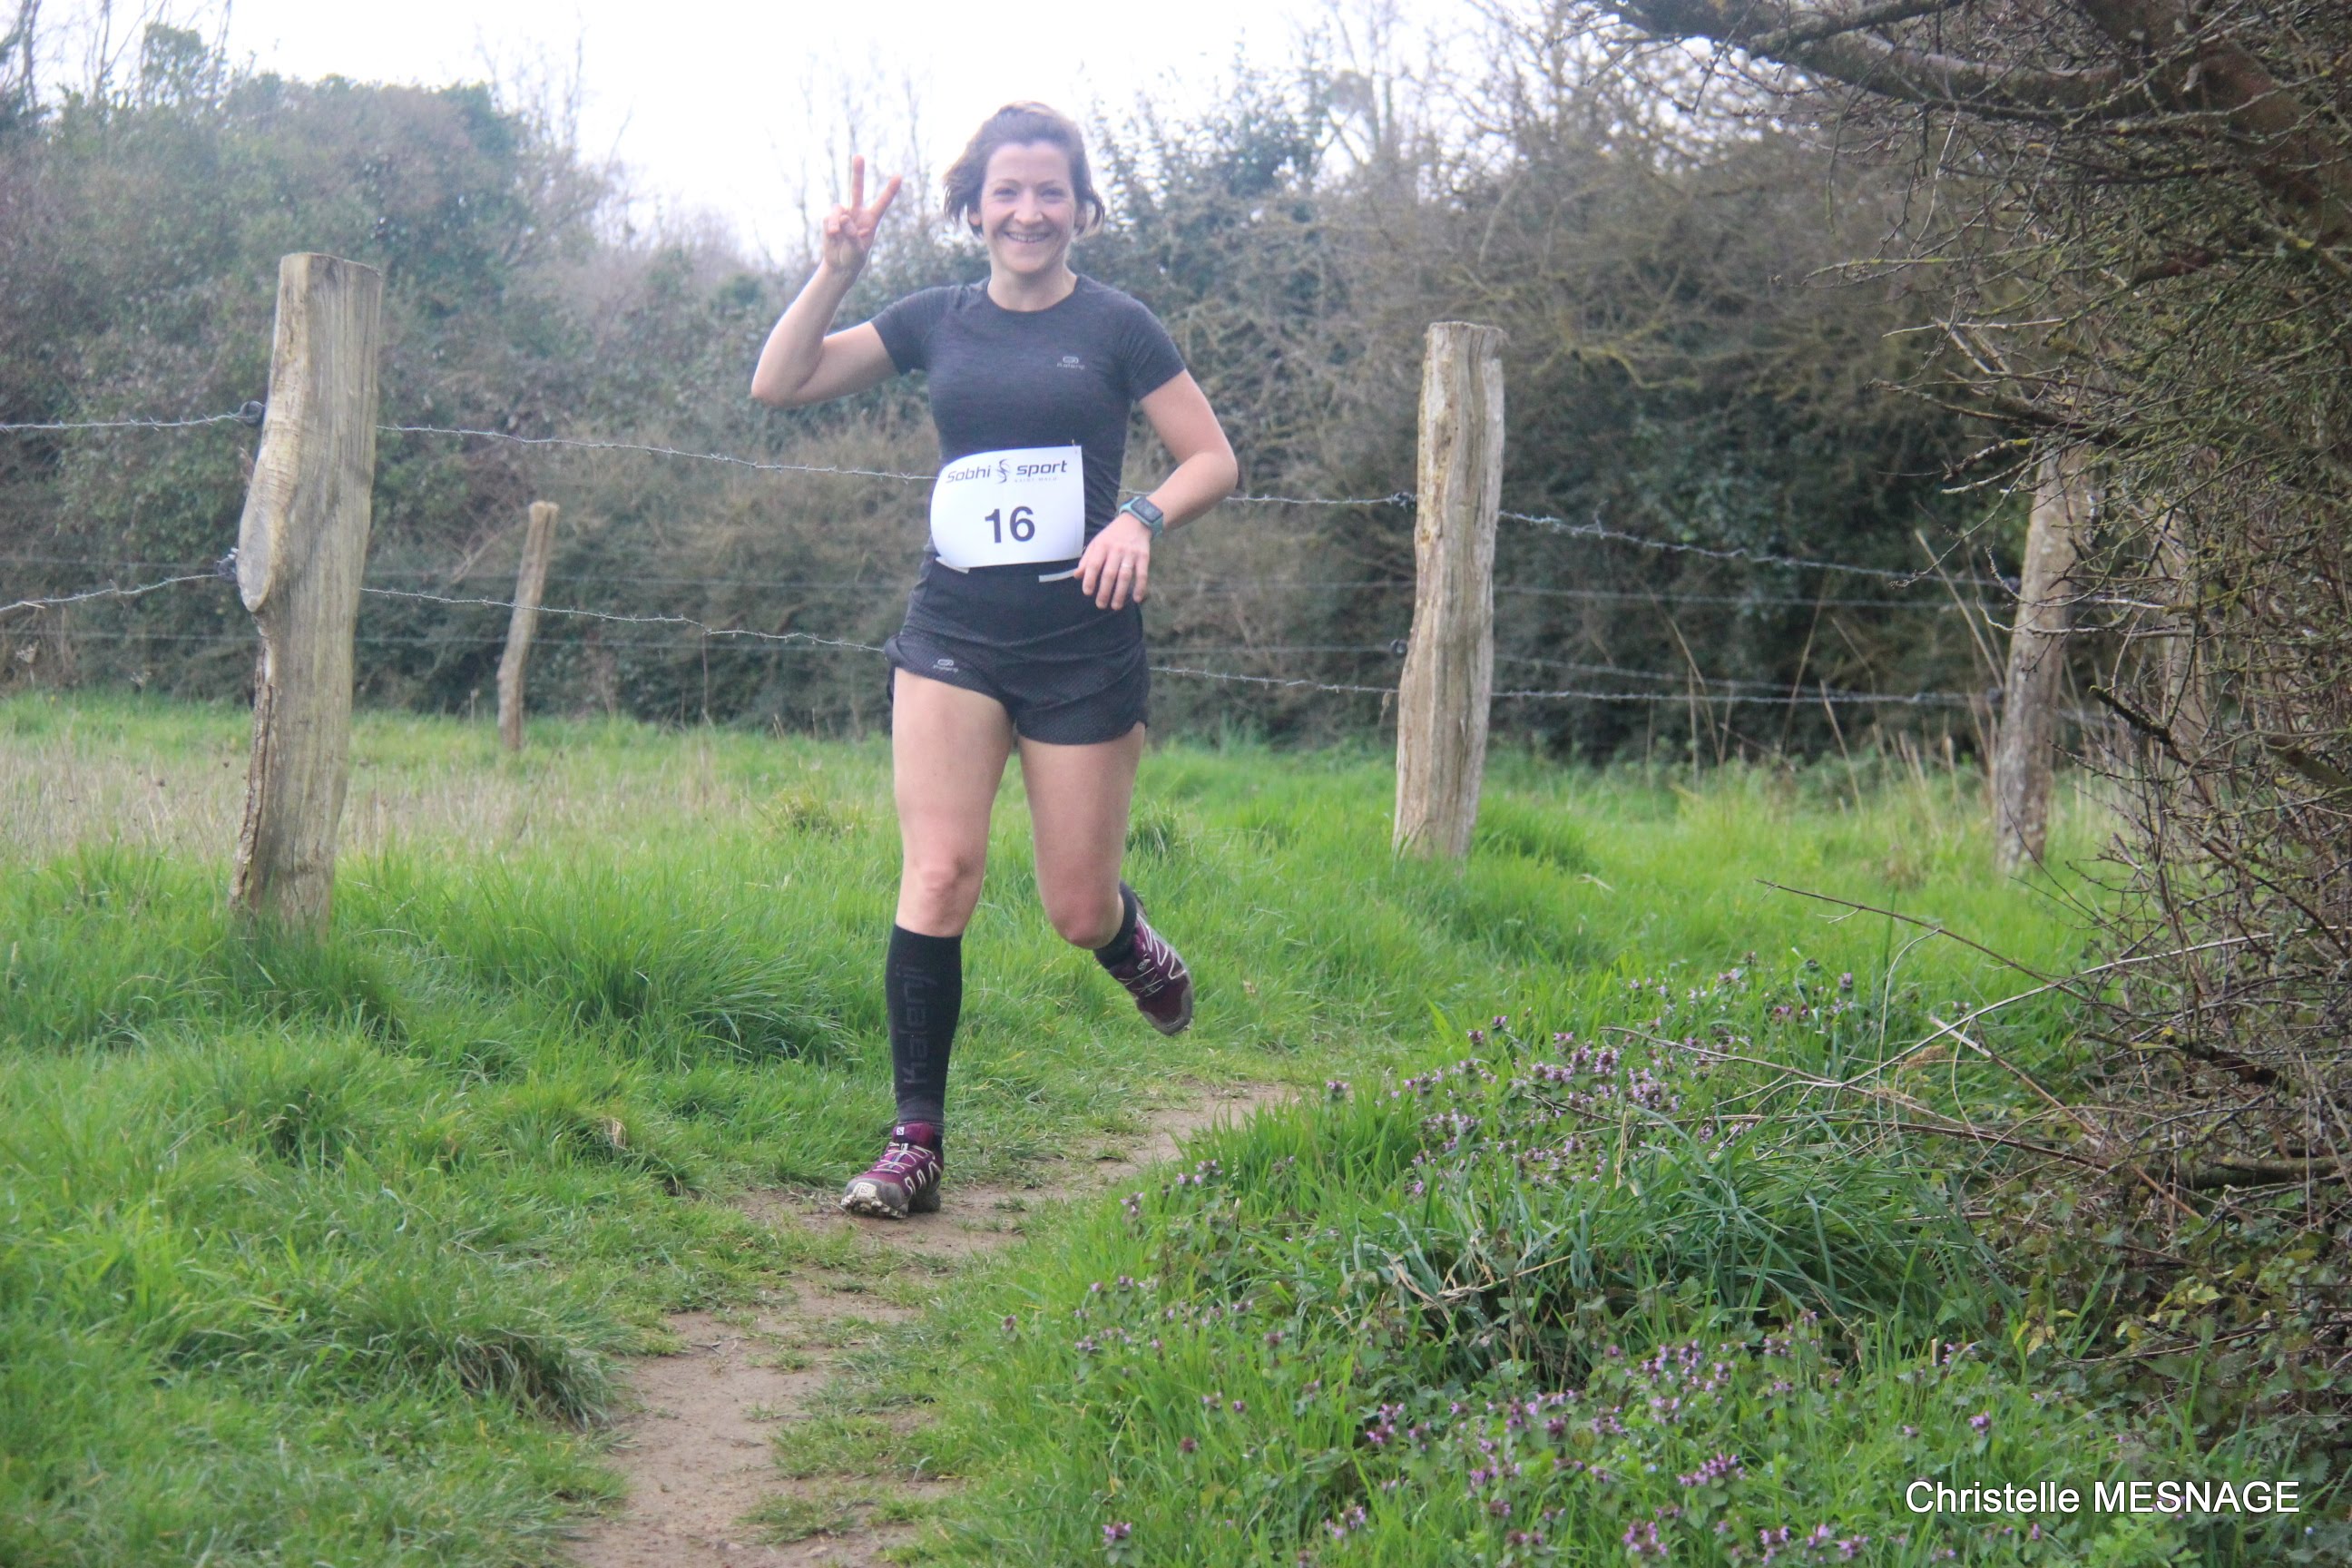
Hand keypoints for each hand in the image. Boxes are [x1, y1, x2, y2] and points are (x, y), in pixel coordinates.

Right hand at [820, 154, 901, 275]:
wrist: (839, 265)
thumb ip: (852, 234)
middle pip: (856, 189)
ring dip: (834, 221)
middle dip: (857, 172)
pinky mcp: (829, 220)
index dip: (890, 190)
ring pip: (837, 209)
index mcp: (870, 220)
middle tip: (859, 156)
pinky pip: (828, 220)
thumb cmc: (854, 258)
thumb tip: (842, 217)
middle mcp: (856, 213)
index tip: (899, 176)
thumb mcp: (857, 250)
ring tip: (834, 233)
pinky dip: (829, 228)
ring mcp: (842, 215)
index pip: (882, 203)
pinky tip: (832, 236)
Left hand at [1078, 513, 1152, 609]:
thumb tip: (1077, 576)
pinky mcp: (1144, 557)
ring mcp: (1131, 554)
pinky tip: (1136, 599)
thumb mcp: (1097, 543)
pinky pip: (1142, 574)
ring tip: (1115, 606)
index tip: (1087, 592)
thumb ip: (1087, 559)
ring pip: (1125, 576)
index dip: (1089, 579)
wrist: (1136, 521)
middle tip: (1100, 605)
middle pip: (1109, 574)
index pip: (1094, 565)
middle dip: (1104, 592)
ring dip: (1120, 593)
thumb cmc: (1113, 535)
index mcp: (1102, 546)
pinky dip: (1140, 587)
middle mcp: (1116, 550)